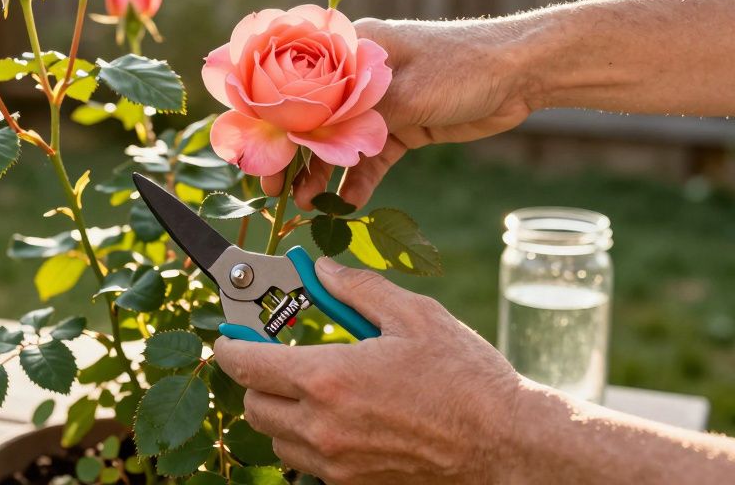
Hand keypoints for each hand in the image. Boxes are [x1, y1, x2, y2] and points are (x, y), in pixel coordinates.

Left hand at [214, 257, 524, 483]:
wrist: (506, 444)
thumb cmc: (465, 377)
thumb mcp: (414, 316)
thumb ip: (357, 289)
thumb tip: (320, 270)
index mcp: (329, 378)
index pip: (246, 365)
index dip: (230, 346)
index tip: (229, 337)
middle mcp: (323, 427)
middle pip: (252, 406)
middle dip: (256, 379)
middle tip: (278, 357)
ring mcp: (336, 464)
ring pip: (277, 438)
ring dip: (281, 412)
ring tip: (315, 388)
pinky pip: (308, 464)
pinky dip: (310, 441)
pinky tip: (343, 418)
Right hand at [263, 17, 535, 208]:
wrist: (520, 74)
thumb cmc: (462, 65)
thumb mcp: (404, 91)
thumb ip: (356, 116)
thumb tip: (310, 140)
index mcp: (350, 50)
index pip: (295, 86)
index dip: (272, 122)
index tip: (258, 157)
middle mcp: (356, 75)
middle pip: (311, 119)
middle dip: (292, 156)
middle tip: (275, 191)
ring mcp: (378, 103)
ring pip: (337, 143)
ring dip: (321, 173)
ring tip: (306, 205)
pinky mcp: (400, 126)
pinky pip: (368, 158)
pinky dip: (356, 181)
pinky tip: (345, 205)